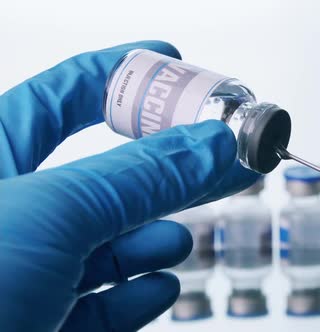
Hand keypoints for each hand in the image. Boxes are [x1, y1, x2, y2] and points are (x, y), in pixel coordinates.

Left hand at [0, 41, 257, 331]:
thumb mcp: (54, 212)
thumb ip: (142, 174)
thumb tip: (212, 143)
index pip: (64, 94)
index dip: (122, 73)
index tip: (172, 60)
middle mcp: (10, 214)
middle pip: (105, 171)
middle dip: (165, 161)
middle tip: (216, 149)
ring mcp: (27, 276)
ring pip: (108, 242)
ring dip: (153, 235)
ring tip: (181, 234)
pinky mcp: (45, 328)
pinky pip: (103, 302)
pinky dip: (139, 293)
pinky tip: (160, 286)